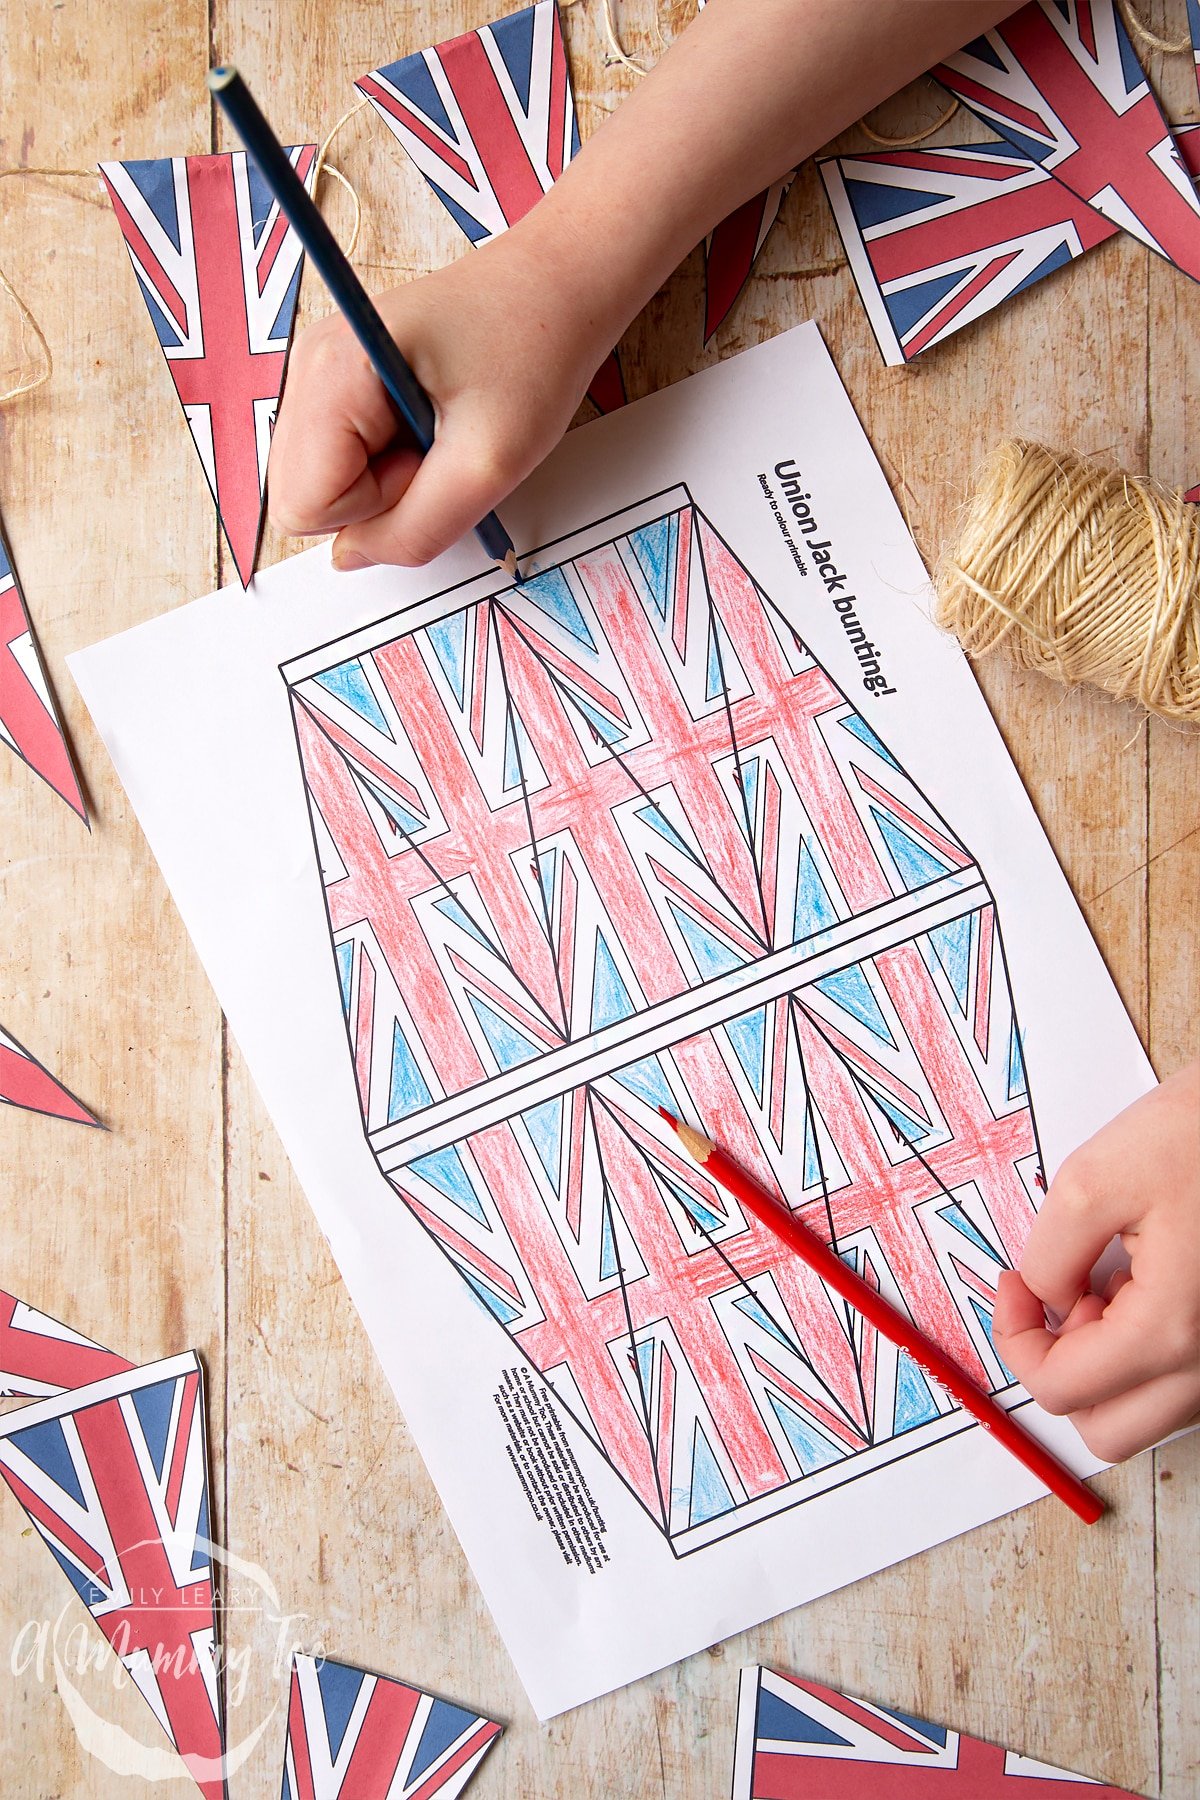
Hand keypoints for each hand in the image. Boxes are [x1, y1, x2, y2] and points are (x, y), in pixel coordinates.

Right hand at [268, 219, 614, 567]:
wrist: (557, 289)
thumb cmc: (532, 354)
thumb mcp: (486, 466)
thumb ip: (414, 529)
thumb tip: (350, 558)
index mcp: (331, 371)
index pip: (303, 506)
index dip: (376, 505)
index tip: (430, 457)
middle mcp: (309, 366)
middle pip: (303, 498)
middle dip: (375, 496)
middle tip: (437, 447)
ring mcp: (321, 373)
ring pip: (324, 484)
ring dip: (386, 481)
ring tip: (438, 430)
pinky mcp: (342, 384)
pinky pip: (345, 463)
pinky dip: (389, 462)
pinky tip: (429, 422)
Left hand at [994, 1062, 1199, 1463]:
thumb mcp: (1096, 1177)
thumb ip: (1050, 1253)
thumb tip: (1040, 1294)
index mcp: (1170, 1331)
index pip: (1059, 1389)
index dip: (1016, 1337)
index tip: (1014, 1285)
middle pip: (1105, 1427)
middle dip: (1061, 1368)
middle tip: (1056, 1297)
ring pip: (1146, 1411)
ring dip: (1106, 1363)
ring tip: (1110, 1282)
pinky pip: (1180, 1382)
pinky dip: (1146, 1351)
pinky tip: (1146, 1284)